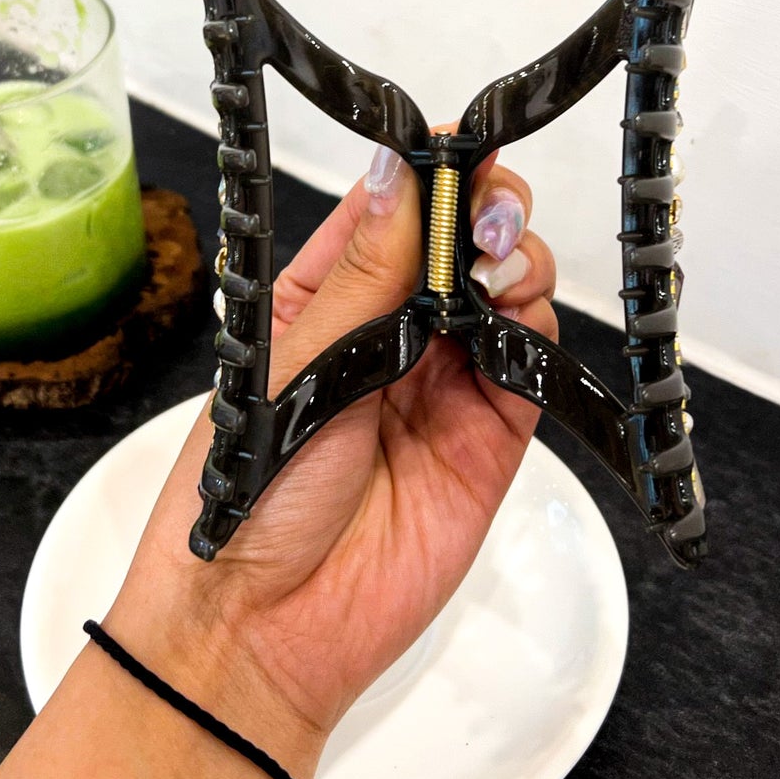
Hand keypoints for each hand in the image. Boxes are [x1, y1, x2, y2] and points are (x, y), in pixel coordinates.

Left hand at [108, 144, 557, 778]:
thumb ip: (363, 277)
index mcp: (323, 300)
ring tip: (496, 270)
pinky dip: (535, 331)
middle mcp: (390, 334)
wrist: (260, 634)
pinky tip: (515, 318)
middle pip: (461, 243)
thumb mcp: (293, 370)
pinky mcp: (490, 440)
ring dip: (514, 262)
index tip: (463, 144)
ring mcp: (444, 385)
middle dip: (485, 210)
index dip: (430, 172)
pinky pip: (529, 367)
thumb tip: (396, 173)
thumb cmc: (244, 500)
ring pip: (505, 294)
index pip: (390, 212)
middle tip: (486, 216)